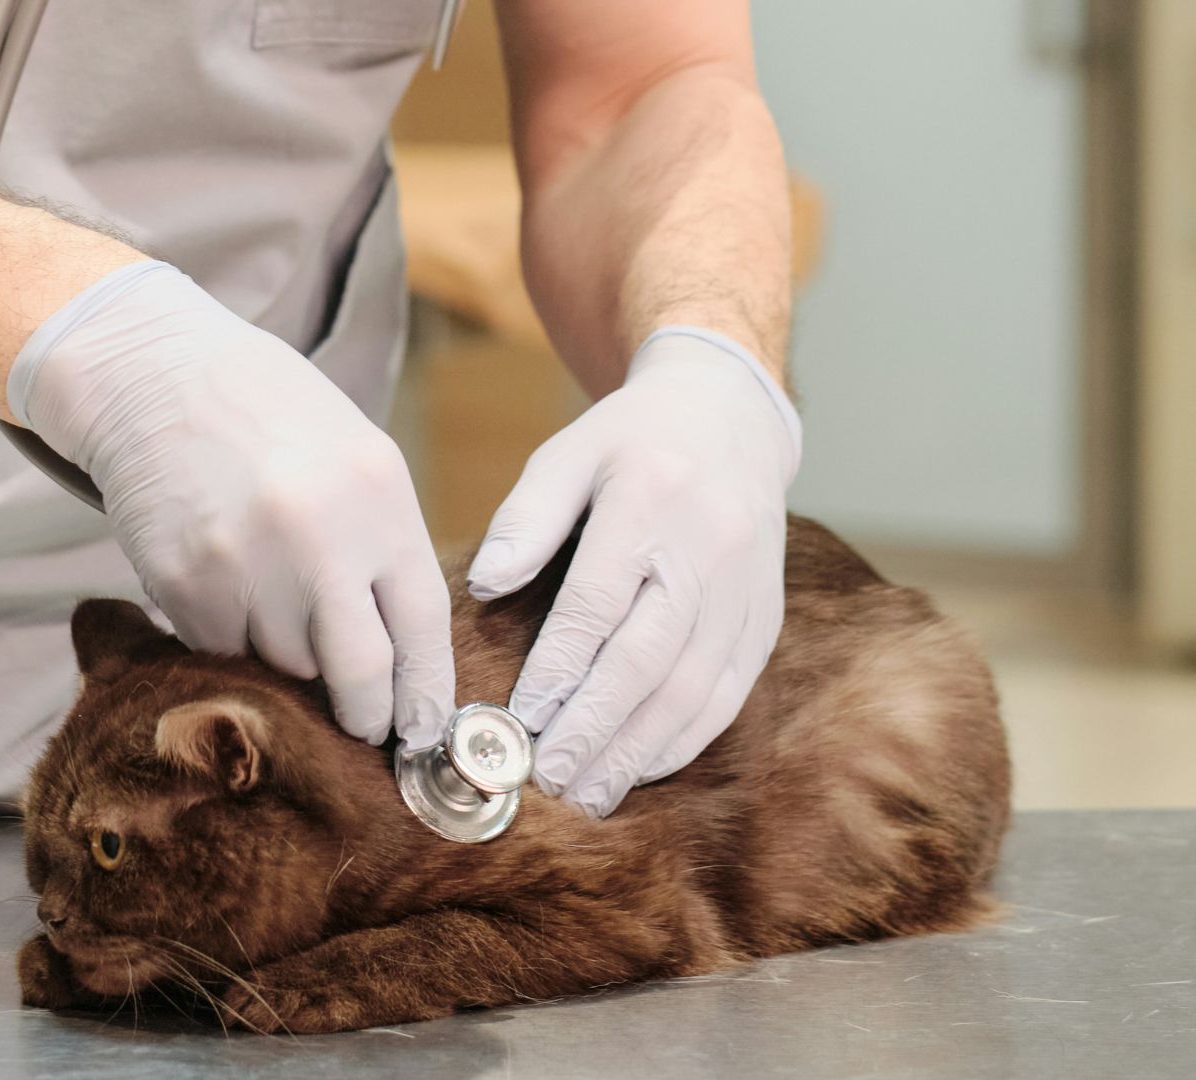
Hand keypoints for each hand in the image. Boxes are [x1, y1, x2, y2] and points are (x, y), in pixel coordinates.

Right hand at [12, 262, 453, 748]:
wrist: (155, 375)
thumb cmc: (269, 416)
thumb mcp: (357, 458)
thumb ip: (385, 547)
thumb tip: (405, 658)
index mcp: (377, 498)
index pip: (421, 628)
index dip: (426, 694)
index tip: (425, 732)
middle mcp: (317, 537)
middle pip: (359, 675)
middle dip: (367, 714)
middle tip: (365, 726)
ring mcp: (246, 566)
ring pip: (285, 667)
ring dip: (289, 658)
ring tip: (274, 600)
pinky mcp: (184, 585)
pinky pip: (223, 651)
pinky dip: (232, 638)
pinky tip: (226, 584)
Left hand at [467, 328, 801, 816]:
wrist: (732, 417)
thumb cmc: (630, 441)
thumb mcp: (567, 453)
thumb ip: (526, 518)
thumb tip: (484, 584)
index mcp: (651, 500)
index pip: (598, 603)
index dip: (560, 668)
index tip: (520, 719)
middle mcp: (709, 549)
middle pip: (649, 659)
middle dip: (596, 728)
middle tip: (548, 779)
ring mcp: (746, 589)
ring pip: (694, 688)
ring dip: (639, 751)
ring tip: (589, 794)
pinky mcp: (766, 617)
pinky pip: (730, 692)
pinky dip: (685, 739)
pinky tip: (642, 769)